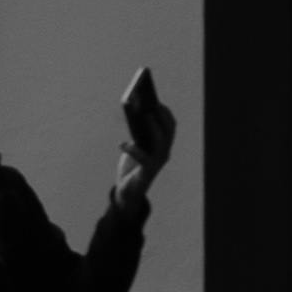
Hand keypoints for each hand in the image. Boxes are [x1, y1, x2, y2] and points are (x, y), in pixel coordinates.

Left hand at [118, 67, 177, 184]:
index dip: (165, 112)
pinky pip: (142, 158)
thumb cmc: (132, 165)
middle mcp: (164, 152)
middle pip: (168, 131)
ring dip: (154, 127)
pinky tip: (121, 144)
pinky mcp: (148, 172)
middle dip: (161, 116)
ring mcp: (158, 163)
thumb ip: (137, 131)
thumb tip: (134, 113)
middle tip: (152, 104)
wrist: (127, 192)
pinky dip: (131, 150)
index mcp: (163, 144)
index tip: (156, 99)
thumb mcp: (135, 145)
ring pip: (161, 142)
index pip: (170, 125)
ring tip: (144, 116)